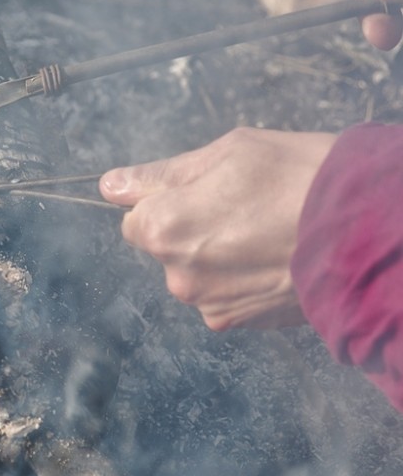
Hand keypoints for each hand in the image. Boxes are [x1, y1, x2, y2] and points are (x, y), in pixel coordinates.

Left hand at [99, 128, 336, 330]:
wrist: (366, 230)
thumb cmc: (296, 177)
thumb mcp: (225, 153)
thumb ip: (160, 175)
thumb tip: (109, 185)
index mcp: (162, 227)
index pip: (136, 218)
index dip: (166, 201)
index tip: (201, 192)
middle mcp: (175, 272)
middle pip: (163, 247)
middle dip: (189, 228)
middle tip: (241, 207)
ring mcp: (206, 302)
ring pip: (193, 272)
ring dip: (214, 256)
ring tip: (263, 233)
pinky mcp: (237, 322)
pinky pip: (220, 296)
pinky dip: (237, 280)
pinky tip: (270, 259)